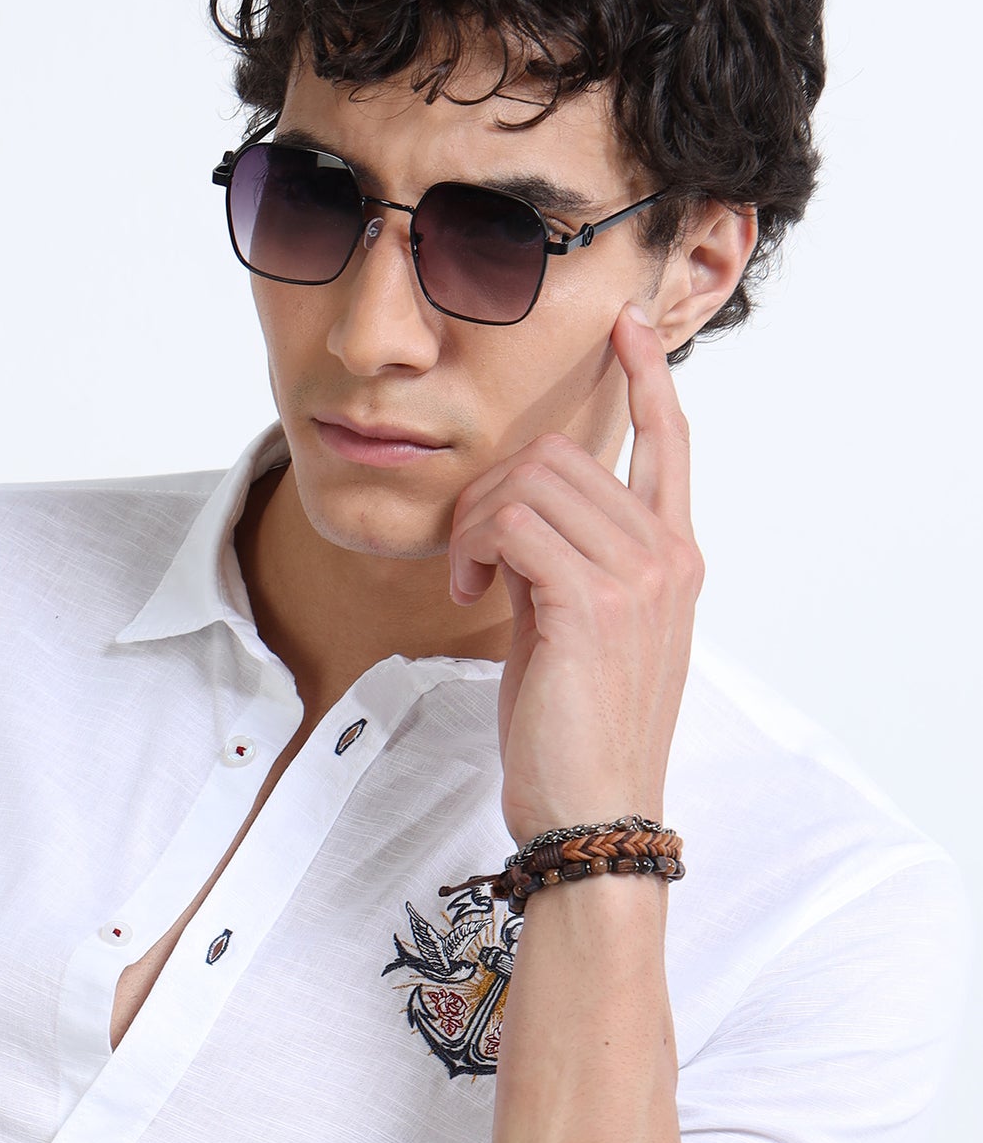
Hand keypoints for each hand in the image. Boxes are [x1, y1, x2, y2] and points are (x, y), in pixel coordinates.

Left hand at [447, 305, 701, 846]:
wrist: (593, 814)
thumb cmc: (574, 734)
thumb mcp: (574, 631)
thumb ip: (563, 565)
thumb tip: (518, 521)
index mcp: (674, 557)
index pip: (670, 443)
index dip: (647, 377)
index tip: (624, 329)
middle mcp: (668, 555)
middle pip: (564, 454)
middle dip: (493, 490)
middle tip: (470, 555)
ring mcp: (638, 576)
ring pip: (533, 480)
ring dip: (476, 521)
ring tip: (468, 578)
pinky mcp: (591, 603)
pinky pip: (513, 523)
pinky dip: (475, 545)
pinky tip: (467, 589)